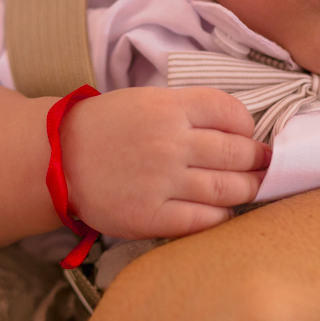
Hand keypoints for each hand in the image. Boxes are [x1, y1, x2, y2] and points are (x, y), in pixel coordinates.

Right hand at [59, 86, 269, 238]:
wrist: (55, 160)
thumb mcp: (148, 101)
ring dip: (248, 190)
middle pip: (238, 154)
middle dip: (259, 161)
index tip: (249, 136)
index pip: (232, 114)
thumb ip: (191, 111)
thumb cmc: (107, 128)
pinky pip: (204, 220)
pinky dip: (221, 216)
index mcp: (169, 107)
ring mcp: (161, 181)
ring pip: (228, 189)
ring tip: (251, 188)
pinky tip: (221, 210)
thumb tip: (241, 129)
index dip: (249, 127)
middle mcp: (169, 142)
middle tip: (264, 165)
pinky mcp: (150, 216)